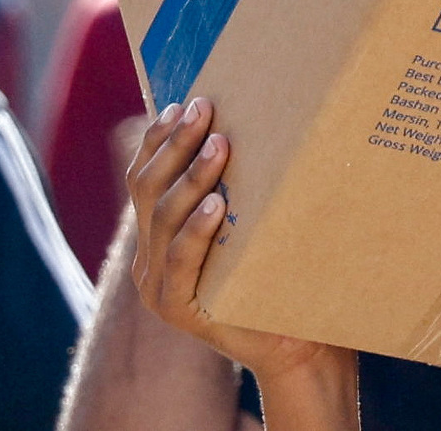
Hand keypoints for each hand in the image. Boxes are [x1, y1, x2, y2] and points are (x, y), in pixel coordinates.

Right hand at [126, 98, 346, 386]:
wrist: (297, 338)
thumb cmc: (277, 269)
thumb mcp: (250, 219)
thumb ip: (235, 184)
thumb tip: (246, 122)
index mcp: (158, 232)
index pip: (143, 176)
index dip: (158, 138)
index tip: (182, 101)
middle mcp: (149, 256)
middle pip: (147, 188)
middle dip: (174, 142)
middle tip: (204, 108)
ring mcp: (157, 284)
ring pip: (162, 218)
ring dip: (191, 176)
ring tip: (220, 145)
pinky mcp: (176, 309)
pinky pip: (180, 261)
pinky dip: (196, 230)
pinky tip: (216, 205)